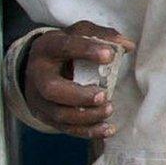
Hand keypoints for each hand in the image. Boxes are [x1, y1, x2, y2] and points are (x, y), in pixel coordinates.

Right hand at [21, 21, 130, 137]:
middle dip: (79, 95)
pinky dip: (88, 131)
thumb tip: (127, 45)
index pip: (63, 47)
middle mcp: (38, 75)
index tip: (110, 55)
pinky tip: (108, 129)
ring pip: (59, 114)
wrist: (39, 67)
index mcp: (47, 48)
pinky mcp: (46, 116)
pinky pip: (66, 128)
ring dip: (87, 116)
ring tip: (109, 109)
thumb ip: (102, 35)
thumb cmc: (66, 48)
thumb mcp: (80, 33)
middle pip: (52, 89)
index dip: (86, 50)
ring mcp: (39, 99)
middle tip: (104, 95)